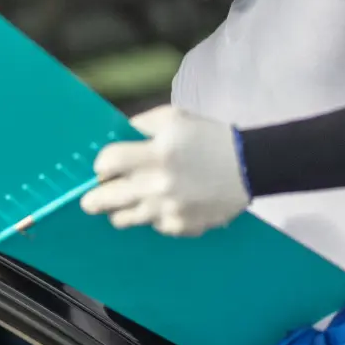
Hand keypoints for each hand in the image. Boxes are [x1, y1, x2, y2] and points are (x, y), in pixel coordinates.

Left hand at [80, 105, 249, 236]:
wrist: (250, 166)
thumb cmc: (208, 138)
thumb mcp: (174, 117)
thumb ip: (140, 125)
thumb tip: (114, 138)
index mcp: (155, 153)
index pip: (105, 163)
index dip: (101, 165)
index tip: (106, 167)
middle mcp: (157, 185)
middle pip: (102, 199)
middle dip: (93, 197)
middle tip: (94, 196)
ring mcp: (167, 210)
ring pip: (122, 219)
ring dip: (121, 209)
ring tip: (131, 199)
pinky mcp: (180, 227)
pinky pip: (152, 226)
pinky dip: (154, 217)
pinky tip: (167, 204)